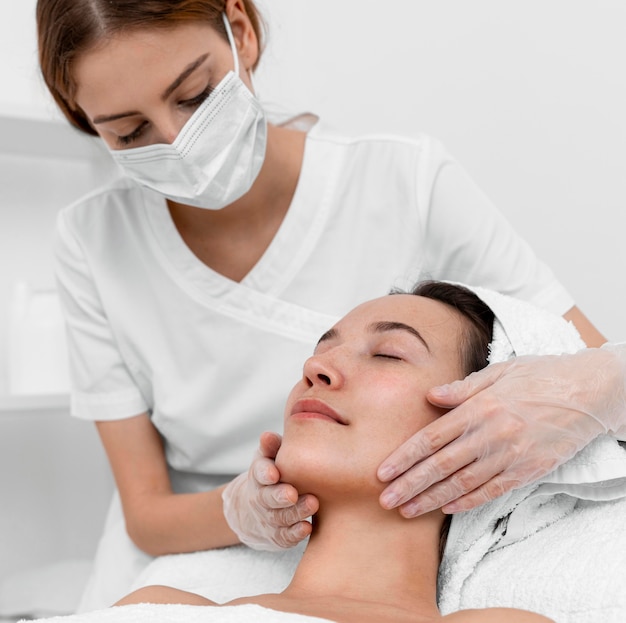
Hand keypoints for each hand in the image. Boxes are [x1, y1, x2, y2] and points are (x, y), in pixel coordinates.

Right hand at [222, 432, 318, 550]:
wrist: (253, 511)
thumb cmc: (272, 475)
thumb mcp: (268, 458)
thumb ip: (272, 447)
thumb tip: (267, 435)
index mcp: (259, 475)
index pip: (258, 473)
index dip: (265, 473)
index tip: (274, 473)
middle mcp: (260, 498)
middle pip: (267, 498)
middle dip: (279, 496)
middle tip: (292, 493)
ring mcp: (269, 518)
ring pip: (280, 518)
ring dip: (295, 512)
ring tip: (312, 504)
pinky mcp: (278, 536)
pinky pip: (285, 537)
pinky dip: (295, 533)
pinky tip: (307, 527)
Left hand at [377, 347, 625, 516]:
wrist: (590, 391)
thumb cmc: (541, 376)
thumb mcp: (500, 371)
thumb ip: (463, 388)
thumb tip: (431, 395)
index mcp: (480, 407)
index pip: (432, 437)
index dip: (405, 457)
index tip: (383, 472)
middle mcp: (491, 434)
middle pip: (441, 465)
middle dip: (409, 485)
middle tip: (385, 500)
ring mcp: (510, 455)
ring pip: (462, 483)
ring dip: (431, 499)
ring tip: (407, 510)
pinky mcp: (528, 470)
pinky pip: (492, 491)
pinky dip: (468, 502)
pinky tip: (446, 509)